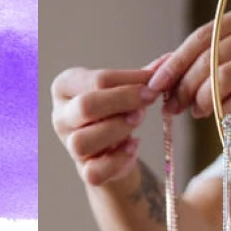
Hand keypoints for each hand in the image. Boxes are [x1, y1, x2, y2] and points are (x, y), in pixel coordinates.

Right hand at [51, 54, 169, 186]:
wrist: (112, 149)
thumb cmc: (116, 111)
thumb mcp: (126, 90)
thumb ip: (144, 77)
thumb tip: (170, 59)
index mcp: (65, 86)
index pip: (97, 80)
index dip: (131, 81)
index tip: (155, 82)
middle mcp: (60, 116)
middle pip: (86, 106)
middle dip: (123, 102)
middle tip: (148, 101)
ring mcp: (68, 145)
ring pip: (83, 141)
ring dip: (117, 130)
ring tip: (137, 123)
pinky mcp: (83, 170)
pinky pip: (94, 171)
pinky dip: (118, 160)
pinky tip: (133, 146)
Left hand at [145, 0, 230, 117]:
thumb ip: (224, 58)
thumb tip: (167, 70)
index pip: (202, 36)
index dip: (173, 61)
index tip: (153, 84)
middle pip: (207, 54)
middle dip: (181, 83)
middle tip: (169, 106)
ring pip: (220, 73)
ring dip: (199, 98)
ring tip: (194, 114)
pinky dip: (223, 108)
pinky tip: (217, 117)